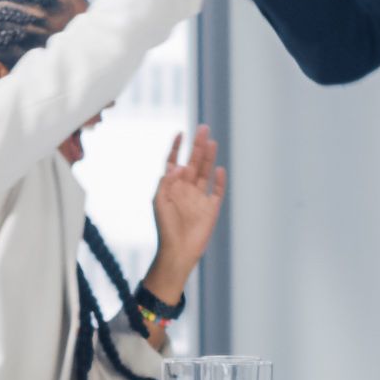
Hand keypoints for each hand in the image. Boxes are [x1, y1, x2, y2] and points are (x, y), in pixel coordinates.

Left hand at [149, 125, 225, 286]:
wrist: (178, 250)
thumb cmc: (165, 228)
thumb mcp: (159, 202)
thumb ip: (166, 182)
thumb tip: (178, 166)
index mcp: (172, 186)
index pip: (174, 161)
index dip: (176, 148)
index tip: (180, 133)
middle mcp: (186, 189)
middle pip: (194, 162)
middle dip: (197, 145)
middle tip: (203, 128)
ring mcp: (200, 197)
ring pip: (206, 172)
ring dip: (209, 157)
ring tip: (211, 141)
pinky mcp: (211, 208)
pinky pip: (217, 191)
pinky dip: (219, 180)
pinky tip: (220, 169)